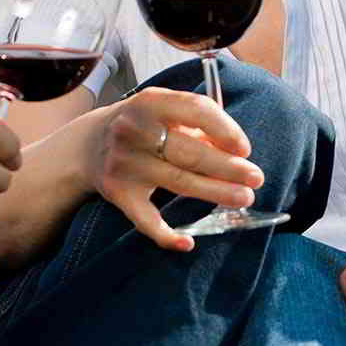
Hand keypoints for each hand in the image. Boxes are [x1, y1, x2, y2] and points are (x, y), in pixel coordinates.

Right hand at [84, 87, 264, 250]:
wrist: (88, 144)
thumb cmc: (142, 124)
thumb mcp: (163, 109)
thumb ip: (196, 124)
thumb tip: (235, 151)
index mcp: (150, 102)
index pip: (194, 110)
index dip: (224, 129)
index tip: (245, 149)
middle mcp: (134, 130)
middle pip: (189, 152)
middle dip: (227, 167)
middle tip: (256, 178)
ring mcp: (125, 163)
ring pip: (177, 182)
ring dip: (215, 192)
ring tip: (243, 197)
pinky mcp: (117, 192)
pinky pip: (144, 218)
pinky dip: (166, 234)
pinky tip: (187, 243)